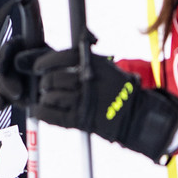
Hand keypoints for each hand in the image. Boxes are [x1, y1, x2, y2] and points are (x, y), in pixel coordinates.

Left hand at [30, 49, 177, 162]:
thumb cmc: (121, 93)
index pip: (62, 57)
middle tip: (45, 86)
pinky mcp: (81, 120)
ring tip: (47, 99)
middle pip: (54, 78)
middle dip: (45, 83)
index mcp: (95, 65)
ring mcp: (84, 101)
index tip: (38, 67)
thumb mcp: (107, 70)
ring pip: (52, 96)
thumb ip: (85, 64)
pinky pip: (52, 115)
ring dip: (45, 98)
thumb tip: (56, 63)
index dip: (45, 62)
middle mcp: (88, 81)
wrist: (139, 117)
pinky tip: (39, 111)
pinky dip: (42, 112)